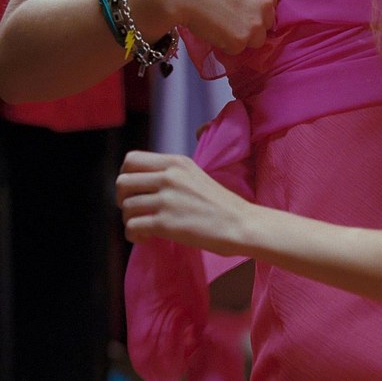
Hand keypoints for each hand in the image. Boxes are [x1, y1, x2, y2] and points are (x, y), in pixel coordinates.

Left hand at [117, 150, 251, 254]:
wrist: (241, 225)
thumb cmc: (221, 205)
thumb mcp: (195, 176)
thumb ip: (170, 175)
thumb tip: (140, 185)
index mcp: (176, 163)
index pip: (131, 160)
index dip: (126, 176)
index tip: (136, 190)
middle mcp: (169, 177)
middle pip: (122, 183)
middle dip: (123, 199)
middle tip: (137, 210)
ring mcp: (167, 199)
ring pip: (126, 207)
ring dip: (131, 220)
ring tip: (146, 228)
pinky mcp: (165, 223)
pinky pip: (132, 227)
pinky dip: (134, 236)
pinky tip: (147, 239)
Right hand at [132, 0, 277, 53]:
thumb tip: (254, 3)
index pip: (270, 4)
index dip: (253, 8)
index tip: (238, 7)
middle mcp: (266, 3)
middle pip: (266, 23)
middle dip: (251, 23)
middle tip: (228, 16)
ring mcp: (256, 23)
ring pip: (256, 39)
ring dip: (241, 36)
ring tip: (220, 24)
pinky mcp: (242, 41)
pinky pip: (238, 49)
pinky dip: (226, 44)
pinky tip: (213, 29)